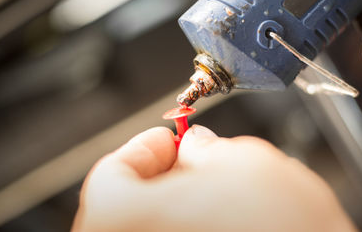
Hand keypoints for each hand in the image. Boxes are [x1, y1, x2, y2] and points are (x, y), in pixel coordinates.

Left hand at [72, 126, 355, 231]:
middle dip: (169, 175)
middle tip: (198, 160)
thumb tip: (198, 147)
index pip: (114, 172)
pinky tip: (231, 223)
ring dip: (188, 205)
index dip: (147, 147)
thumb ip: (209, 148)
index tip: (171, 138)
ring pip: (160, 226)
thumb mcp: (248, 163)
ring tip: (224, 195)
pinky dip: (200, 230)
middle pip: (133, 205)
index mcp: (121, 220)